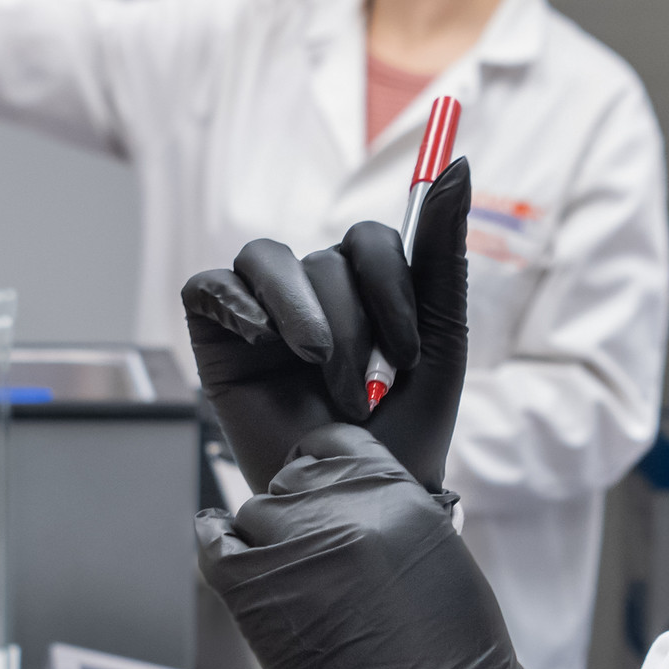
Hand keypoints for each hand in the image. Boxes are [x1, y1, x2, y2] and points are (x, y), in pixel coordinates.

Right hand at [180, 159, 470, 494]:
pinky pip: (210, 286)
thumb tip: (458, 163)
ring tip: (318, 369)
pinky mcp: (217, 338)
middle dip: (353, 324)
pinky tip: (265, 341)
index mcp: (366, 293)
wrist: (356, 504)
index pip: (371, 239)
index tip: (408, 354)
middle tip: (364, 390)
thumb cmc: (401, 436)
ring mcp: (262, 315)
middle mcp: (313, 296)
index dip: (391, 284)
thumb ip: (441, 254)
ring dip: (305, 315)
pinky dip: (237, 303)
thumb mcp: (438, 343)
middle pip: (324, 257)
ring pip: (270, 260)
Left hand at [197, 421, 530, 668]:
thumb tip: (353, 516)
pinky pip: (214, 543)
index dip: (322, 470)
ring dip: (266, 543)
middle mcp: (341, 505)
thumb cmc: (454, 661)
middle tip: (312, 561)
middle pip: (290, 483)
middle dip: (298, 514)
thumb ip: (393, 520)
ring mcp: (293, 543)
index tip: (321, 493)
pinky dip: (214, 541)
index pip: (334, 444)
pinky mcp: (254, 589)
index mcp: (395, 490)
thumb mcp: (440, 559)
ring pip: (254, 515)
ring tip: (288, 582)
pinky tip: (221, 546)